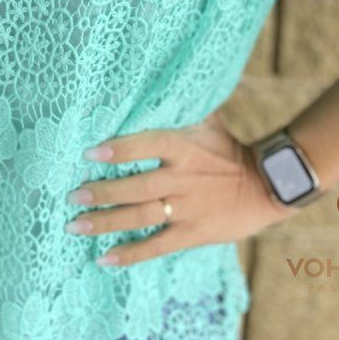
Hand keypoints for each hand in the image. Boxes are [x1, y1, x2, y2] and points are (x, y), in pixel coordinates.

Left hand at [65, 107, 294, 267]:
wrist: (266, 188)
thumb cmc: (229, 151)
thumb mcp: (209, 123)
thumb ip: (181, 107)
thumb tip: (151, 81)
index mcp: (185, 148)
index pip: (148, 145)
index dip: (120, 150)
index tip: (90, 153)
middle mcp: (182, 179)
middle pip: (136, 187)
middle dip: (101, 192)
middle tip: (72, 195)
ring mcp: (186, 209)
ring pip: (140, 217)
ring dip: (105, 222)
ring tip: (75, 225)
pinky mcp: (192, 234)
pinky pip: (156, 246)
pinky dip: (130, 254)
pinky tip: (103, 258)